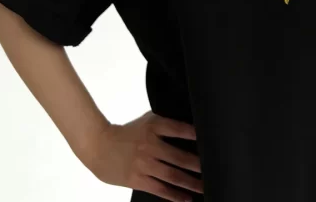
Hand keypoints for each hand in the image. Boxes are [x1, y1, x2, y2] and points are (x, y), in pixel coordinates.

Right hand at [83, 110, 202, 201]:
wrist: (100, 146)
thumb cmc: (128, 133)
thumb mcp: (148, 121)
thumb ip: (166, 124)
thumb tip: (191, 128)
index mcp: (154, 126)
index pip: (180, 129)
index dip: (196, 135)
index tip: (211, 141)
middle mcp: (150, 145)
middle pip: (179, 157)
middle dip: (198, 165)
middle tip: (214, 169)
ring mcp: (144, 163)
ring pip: (172, 175)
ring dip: (190, 183)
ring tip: (204, 187)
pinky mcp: (138, 179)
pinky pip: (160, 189)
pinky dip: (175, 195)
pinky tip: (187, 198)